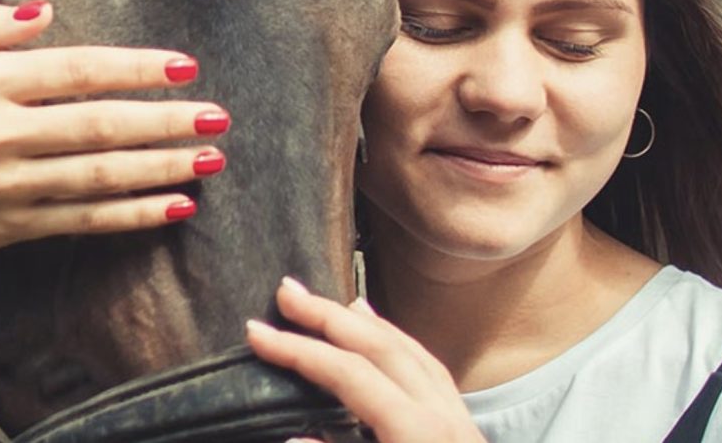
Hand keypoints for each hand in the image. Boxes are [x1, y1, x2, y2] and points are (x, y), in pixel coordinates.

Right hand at [0, 0, 227, 266]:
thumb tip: (44, 8)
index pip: (76, 71)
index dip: (134, 68)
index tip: (184, 66)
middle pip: (98, 126)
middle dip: (165, 121)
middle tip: (217, 116)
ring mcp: (8, 186)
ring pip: (99, 175)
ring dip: (161, 167)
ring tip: (211, 157)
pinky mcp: (15, 226)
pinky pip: (85, 220)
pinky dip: (133, 213)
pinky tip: (176, 204)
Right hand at [246, 278, 487, 442]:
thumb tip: (297, 436)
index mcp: (418, 438)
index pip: (349, 376)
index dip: (299, 352)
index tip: (255, 333)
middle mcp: (445, 420)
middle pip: (380, 347)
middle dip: (329, 317)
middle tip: (285, 293)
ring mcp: (461, 424)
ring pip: (410, 351)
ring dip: (363, 324)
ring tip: (328, 305)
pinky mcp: (466, 434)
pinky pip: (429, 370)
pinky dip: (398, 344)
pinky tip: (383, 338)